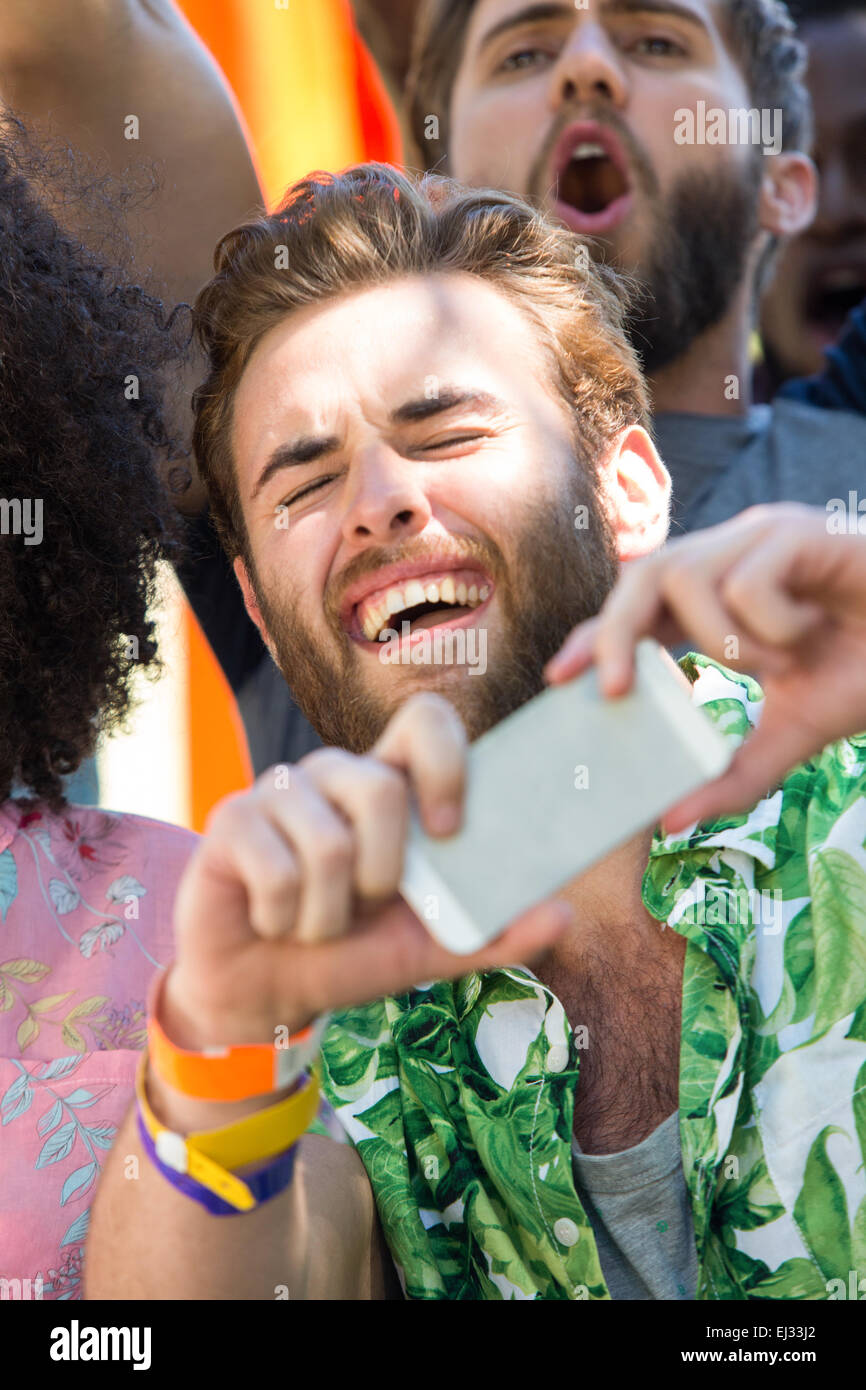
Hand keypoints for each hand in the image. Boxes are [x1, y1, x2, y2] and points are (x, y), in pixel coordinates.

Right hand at [166, 692, 573, 1049]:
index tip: (451, 830)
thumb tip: (563, 914)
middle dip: (383, 870)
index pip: (425, 721)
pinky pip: (279, 870)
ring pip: (329, 842)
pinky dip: (286, 919)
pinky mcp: (230, 821)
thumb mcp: (427, 950)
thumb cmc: (348, 955)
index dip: (446, 761)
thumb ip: (493, 933)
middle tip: (366, 904)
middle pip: (379, 784)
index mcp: (387, 787)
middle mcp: (335, 776)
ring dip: (329, 914)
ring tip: (315, 924)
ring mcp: (278, 792)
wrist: (264, 995)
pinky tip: (273, 920)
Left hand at [545, 503, 865, 831]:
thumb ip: (734, 775)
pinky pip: (749, 582)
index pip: (636, 608)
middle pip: (641, 577)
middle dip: (615, 634)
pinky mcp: (800, 530)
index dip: (595, 637)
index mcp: (717, 595)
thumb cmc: (862, 672)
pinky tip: (809, 635)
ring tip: (781, 663)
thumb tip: (670, 824)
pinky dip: (773, 627)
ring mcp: (762, 536)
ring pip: (691, 580)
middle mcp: (729, 555)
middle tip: (615, 693)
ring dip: (726, 643)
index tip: (558, 679)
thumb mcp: (791, 734)